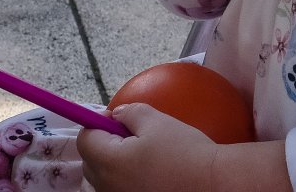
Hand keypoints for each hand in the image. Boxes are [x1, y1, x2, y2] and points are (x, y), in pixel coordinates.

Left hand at [79, 103, 218, 191]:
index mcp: (108, 161)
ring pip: (102, 179)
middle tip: (132, 136)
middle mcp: (106, 186)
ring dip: (113, 165)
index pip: (85, 139)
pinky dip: (124, 180)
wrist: (211, 184)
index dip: (97, 124)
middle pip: (90, 160)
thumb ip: (130, 112)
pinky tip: (148, 175)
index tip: (117, 120)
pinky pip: (116, 190)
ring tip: (141, 158)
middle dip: (103, 145)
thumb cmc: (185, 152)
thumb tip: (115, 115)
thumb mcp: (157, 121)